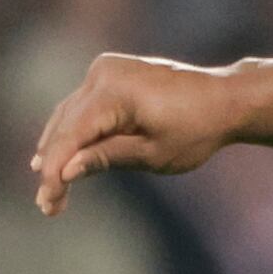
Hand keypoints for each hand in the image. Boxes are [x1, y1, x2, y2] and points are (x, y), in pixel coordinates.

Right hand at [29, 53, 240, 213]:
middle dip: (55, 165)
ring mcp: (105, 68)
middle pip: (66, 125)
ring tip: (48, 185)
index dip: (56, 171)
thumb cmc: (196, 130)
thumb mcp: (152, 154)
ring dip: (57, 148)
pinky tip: (59, 155)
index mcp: (115, 92)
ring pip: (69, 113)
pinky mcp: (110, 71)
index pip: (72, 136)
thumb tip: (66, 170)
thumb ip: (106, 158)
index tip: (47, 202)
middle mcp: (104, 73)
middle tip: (47, 204)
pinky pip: (82, 104)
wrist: (225, 99)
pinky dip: (73, 129)